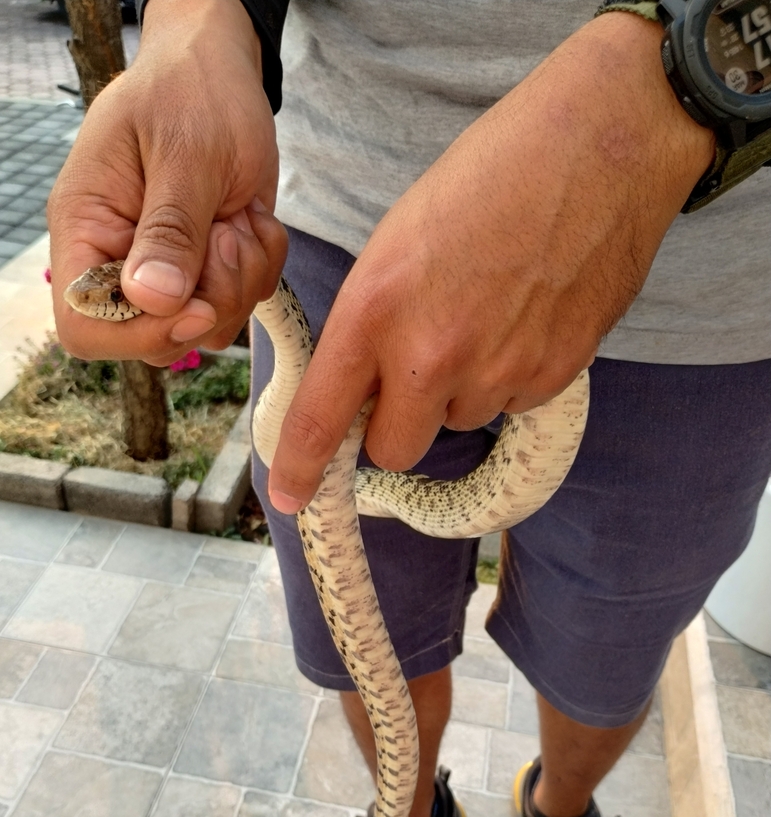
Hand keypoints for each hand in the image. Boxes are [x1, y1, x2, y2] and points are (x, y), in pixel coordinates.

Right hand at [48, 0, 286, 365]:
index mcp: (87, 230)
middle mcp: (120, 262)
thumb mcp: (186, 155)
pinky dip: (260, 270)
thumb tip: (152, 300)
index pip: (85, 325)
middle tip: (228, 234)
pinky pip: (239, 307)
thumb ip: (171, 230)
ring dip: (242, 280)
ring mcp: (167, 273)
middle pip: (157, 339)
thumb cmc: (192, 96)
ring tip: (240, 217)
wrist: (223, 76)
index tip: (195, 304)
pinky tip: (252, 220)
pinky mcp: (208, 274)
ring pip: (206, 328)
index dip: (139, 333)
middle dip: (209, 299)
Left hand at [267, 13, 713, 513]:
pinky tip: (527, 317)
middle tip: (414, 376)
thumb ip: (372, 323)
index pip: (323, 415)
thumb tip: (363, 387)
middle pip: (395, 449)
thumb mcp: (398, 241)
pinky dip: (512, 377)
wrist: (598, 147)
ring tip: (488, 314)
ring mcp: (498, 371)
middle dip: (397, 426)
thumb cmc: (490, 175)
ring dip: (462, 391)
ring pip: (459, 423)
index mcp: (376, 308)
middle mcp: (432, 353)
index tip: (291, 498)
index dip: (302, 466)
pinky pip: (512, 405)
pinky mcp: (552, 377)